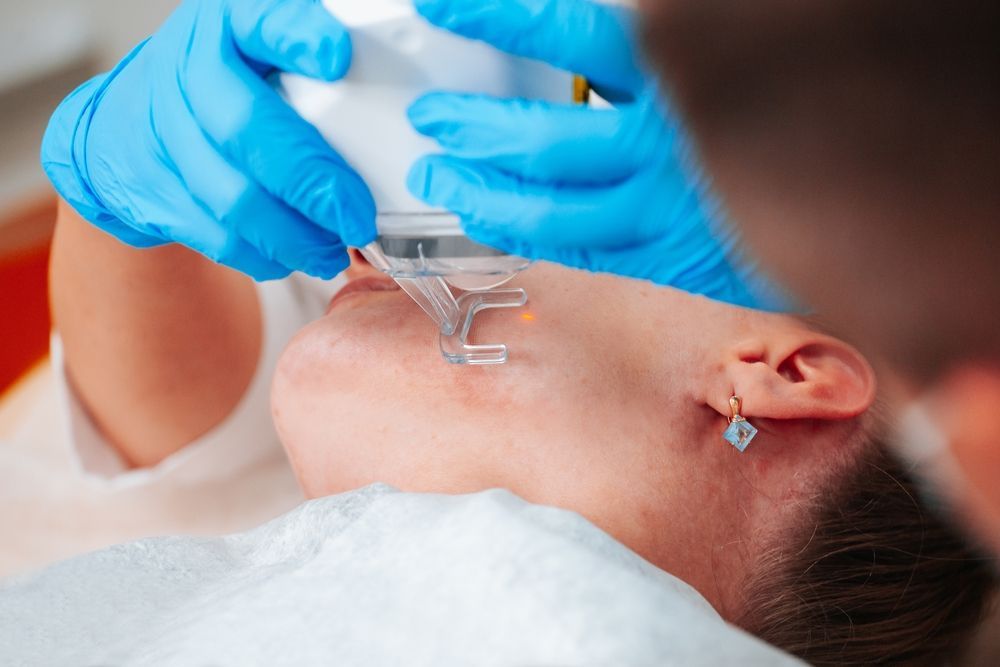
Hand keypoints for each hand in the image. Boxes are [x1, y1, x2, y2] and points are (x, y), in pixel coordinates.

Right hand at [41, 0, 374, 279]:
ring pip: (233, 198)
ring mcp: (163, 135)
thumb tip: (391, 101)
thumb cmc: (219, 87)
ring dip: (294, 236)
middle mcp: (187, 72)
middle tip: (357, 217)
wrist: (120, 127)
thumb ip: (312, 66)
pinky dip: (263, 255)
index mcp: (226, 26)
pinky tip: (295, 257)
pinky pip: (216, 236)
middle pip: (247, 130)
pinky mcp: (153, 192)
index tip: (336, 55)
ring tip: (335, 252)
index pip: (261, 20)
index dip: (297, 36)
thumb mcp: (259, 51)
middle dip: (312, 184)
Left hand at [406, 0, 788, 309]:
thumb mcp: (736, 45)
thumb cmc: (797, 109)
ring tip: (437, 181)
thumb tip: (613, 17)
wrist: (872, 196)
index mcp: (688, 70)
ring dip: (481, 196)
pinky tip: (493, 222)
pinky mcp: (676, 260)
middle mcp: (673, 144)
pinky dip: (529, 236)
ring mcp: (671, 211)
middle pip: (544, 139)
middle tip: (430, 119)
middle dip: (473, 128)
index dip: (496, 18)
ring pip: (551, 213)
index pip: (570, 34)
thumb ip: (660, 34)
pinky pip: (584, 253)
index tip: (440, 4)